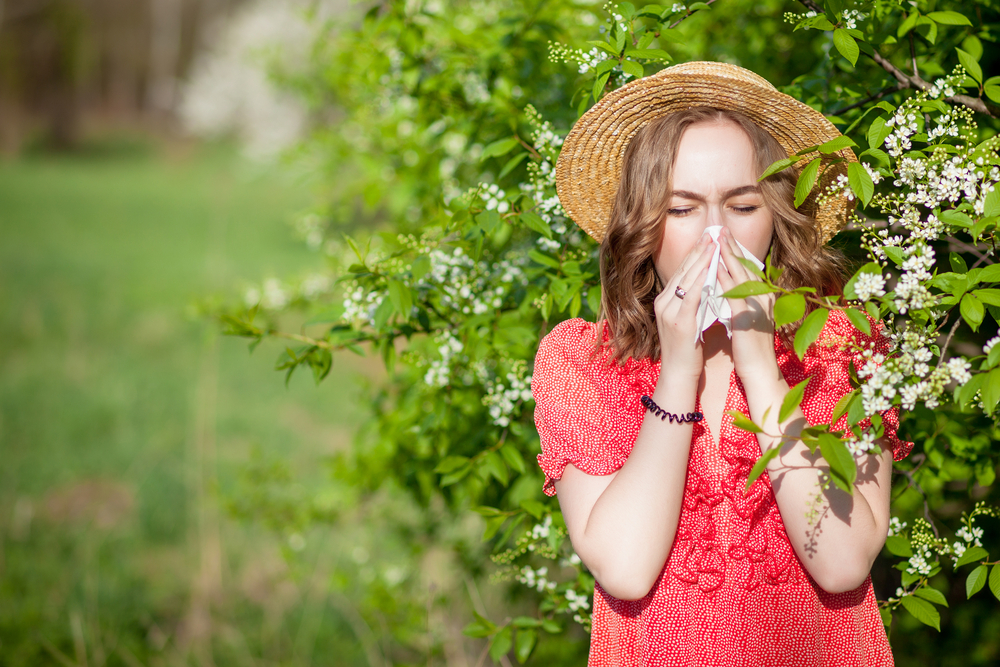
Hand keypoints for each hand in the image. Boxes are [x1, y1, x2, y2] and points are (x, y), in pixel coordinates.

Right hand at [653, 234, 713, 377]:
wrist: (678, 374)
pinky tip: (710, 270)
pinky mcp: (680, 322)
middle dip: (699, 251)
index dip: (694, 254)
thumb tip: (708, 284)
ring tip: (713, 244)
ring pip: (687, 279)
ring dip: (702, 260)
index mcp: (665, 301)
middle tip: (711, 233)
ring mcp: (670, 311)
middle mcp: (664, 303)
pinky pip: (692, 296)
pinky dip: (702, 281)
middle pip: (683, 271)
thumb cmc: (687, 350)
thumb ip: (693, 302)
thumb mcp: (687, 320)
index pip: (681, 271)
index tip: (707, 238)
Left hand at [715, 228, 780, 381]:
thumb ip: (740, 301)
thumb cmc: (751, 346)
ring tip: (716, 240)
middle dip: (732, 247)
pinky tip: (714, 269)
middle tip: (720, 229)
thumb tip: (727, 286)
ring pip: (741, 276)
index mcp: (763, 297)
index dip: (736, 251)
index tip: (724, 236)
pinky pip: (734, 295)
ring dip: (728, 256)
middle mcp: (763, 298)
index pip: (748, 269)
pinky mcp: (747, 318)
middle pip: (746, 266)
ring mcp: (757, 307)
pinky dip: (724, 280)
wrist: (758, 370)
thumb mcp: (747, 318)